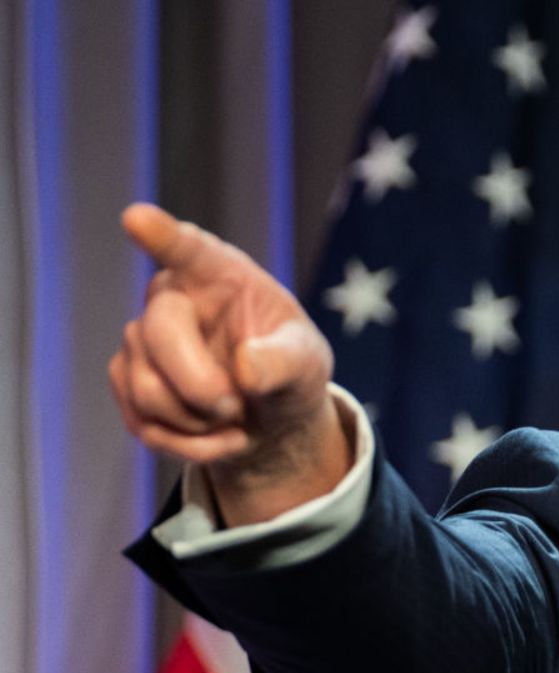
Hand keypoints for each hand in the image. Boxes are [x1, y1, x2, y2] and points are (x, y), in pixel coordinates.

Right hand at [109, 203, 351, 524]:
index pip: (188, 249)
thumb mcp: (307, 365)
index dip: (163, 236)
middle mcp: (172, 298)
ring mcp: (141, 339)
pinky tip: (220, 437)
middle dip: (201, 386)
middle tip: (237, 406)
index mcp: (221, 275)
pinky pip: (144, 423)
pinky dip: (189, 445)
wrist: (269, 416)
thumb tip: (245, 368)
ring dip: (199, 422)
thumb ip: (284, 362)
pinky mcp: (127, 381)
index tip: (137, 217)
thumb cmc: (290, 371)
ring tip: (236, 418)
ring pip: (147, 389)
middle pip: (157, 334)